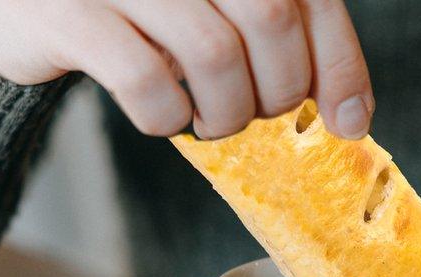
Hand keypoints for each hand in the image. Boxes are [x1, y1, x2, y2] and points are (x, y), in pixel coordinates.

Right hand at [0, 0, 373, 138]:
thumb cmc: (138, 9)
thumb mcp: (215, 7)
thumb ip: (281, 36)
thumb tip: (350, 116)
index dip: (340, 63)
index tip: (349, 122)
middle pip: (270, 21)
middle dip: (279, 90)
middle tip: (258, 112)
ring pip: (214, 56)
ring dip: (227, 113)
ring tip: (212, 121)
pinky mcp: (70, 14)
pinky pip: (146, 82)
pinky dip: (166, 118)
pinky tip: (163, 116)